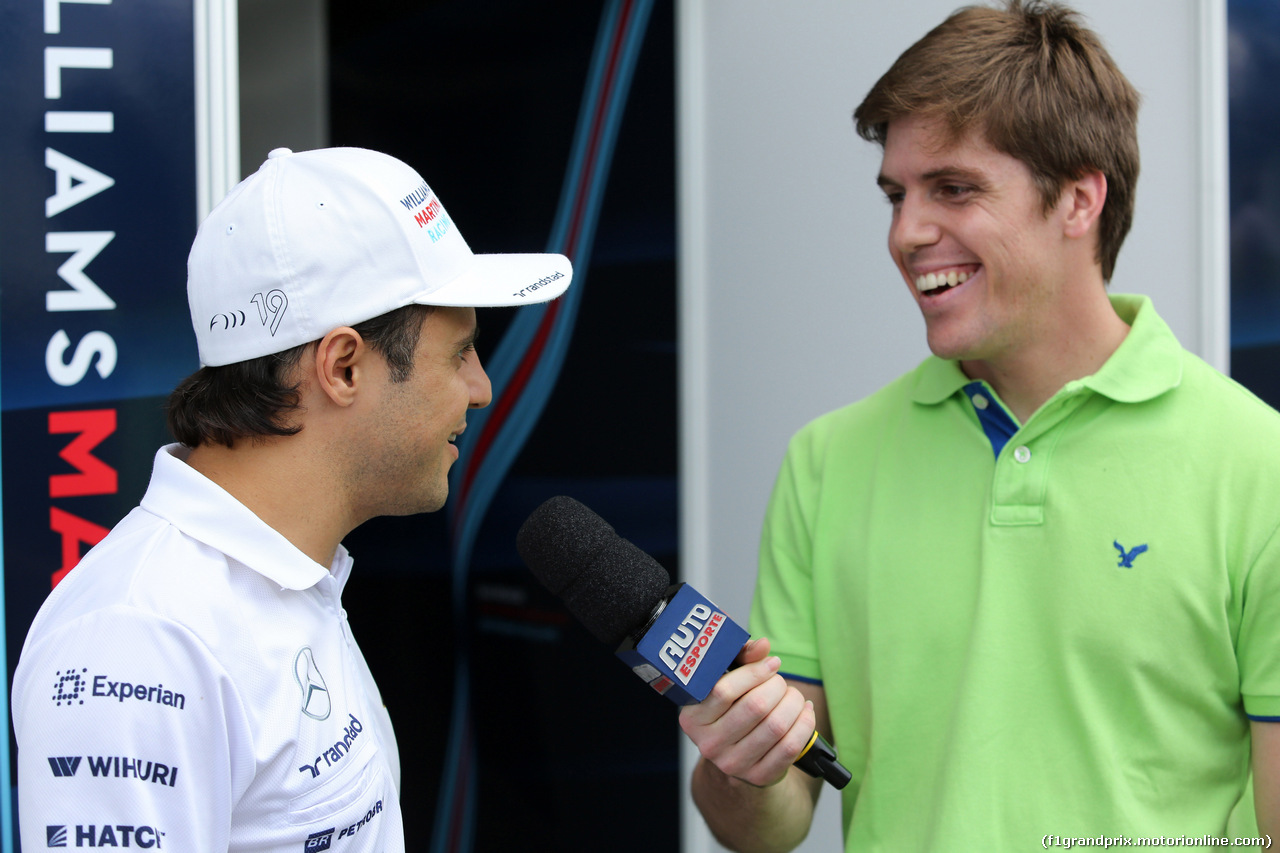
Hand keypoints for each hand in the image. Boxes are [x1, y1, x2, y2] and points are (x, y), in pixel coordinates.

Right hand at [678, 637, 816, 787]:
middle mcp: (709, 744)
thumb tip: (763, 645)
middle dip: (778, 687)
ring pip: (776, 726)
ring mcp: (733, 764)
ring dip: (794, 704)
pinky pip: (790, 747)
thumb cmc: (731, 708)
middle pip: (755, 707)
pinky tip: (805, 713)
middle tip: (782, 683)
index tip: (772, 664)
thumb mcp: (728, 680)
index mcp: (693, 717)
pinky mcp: (758, 776)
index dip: (754, 672)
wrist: (735, 756)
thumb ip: (742, 658)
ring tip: (794, 697)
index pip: (724, 690)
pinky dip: (804, 725)